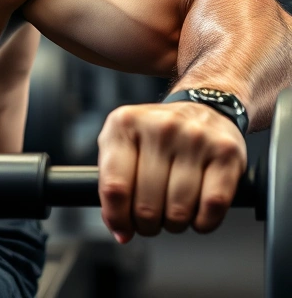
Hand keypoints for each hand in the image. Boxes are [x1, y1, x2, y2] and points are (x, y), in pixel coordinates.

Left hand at [97, 101, 246, 241]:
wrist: (204, 106)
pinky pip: (213, 205)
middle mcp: (160, 128)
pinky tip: (197, 216)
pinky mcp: (227, 152)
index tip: (122, 229)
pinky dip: (204, 222)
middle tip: (150, 220)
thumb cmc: (156, 134)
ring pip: (178, 210)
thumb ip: (111, 183)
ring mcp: (195, 138)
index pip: (115, 187)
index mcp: (124, 125)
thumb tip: (120, 230)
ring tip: (172, 215)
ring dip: (174, 225)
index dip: (117, 218)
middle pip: (146, 205)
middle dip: (147, 224)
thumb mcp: (121, 143)